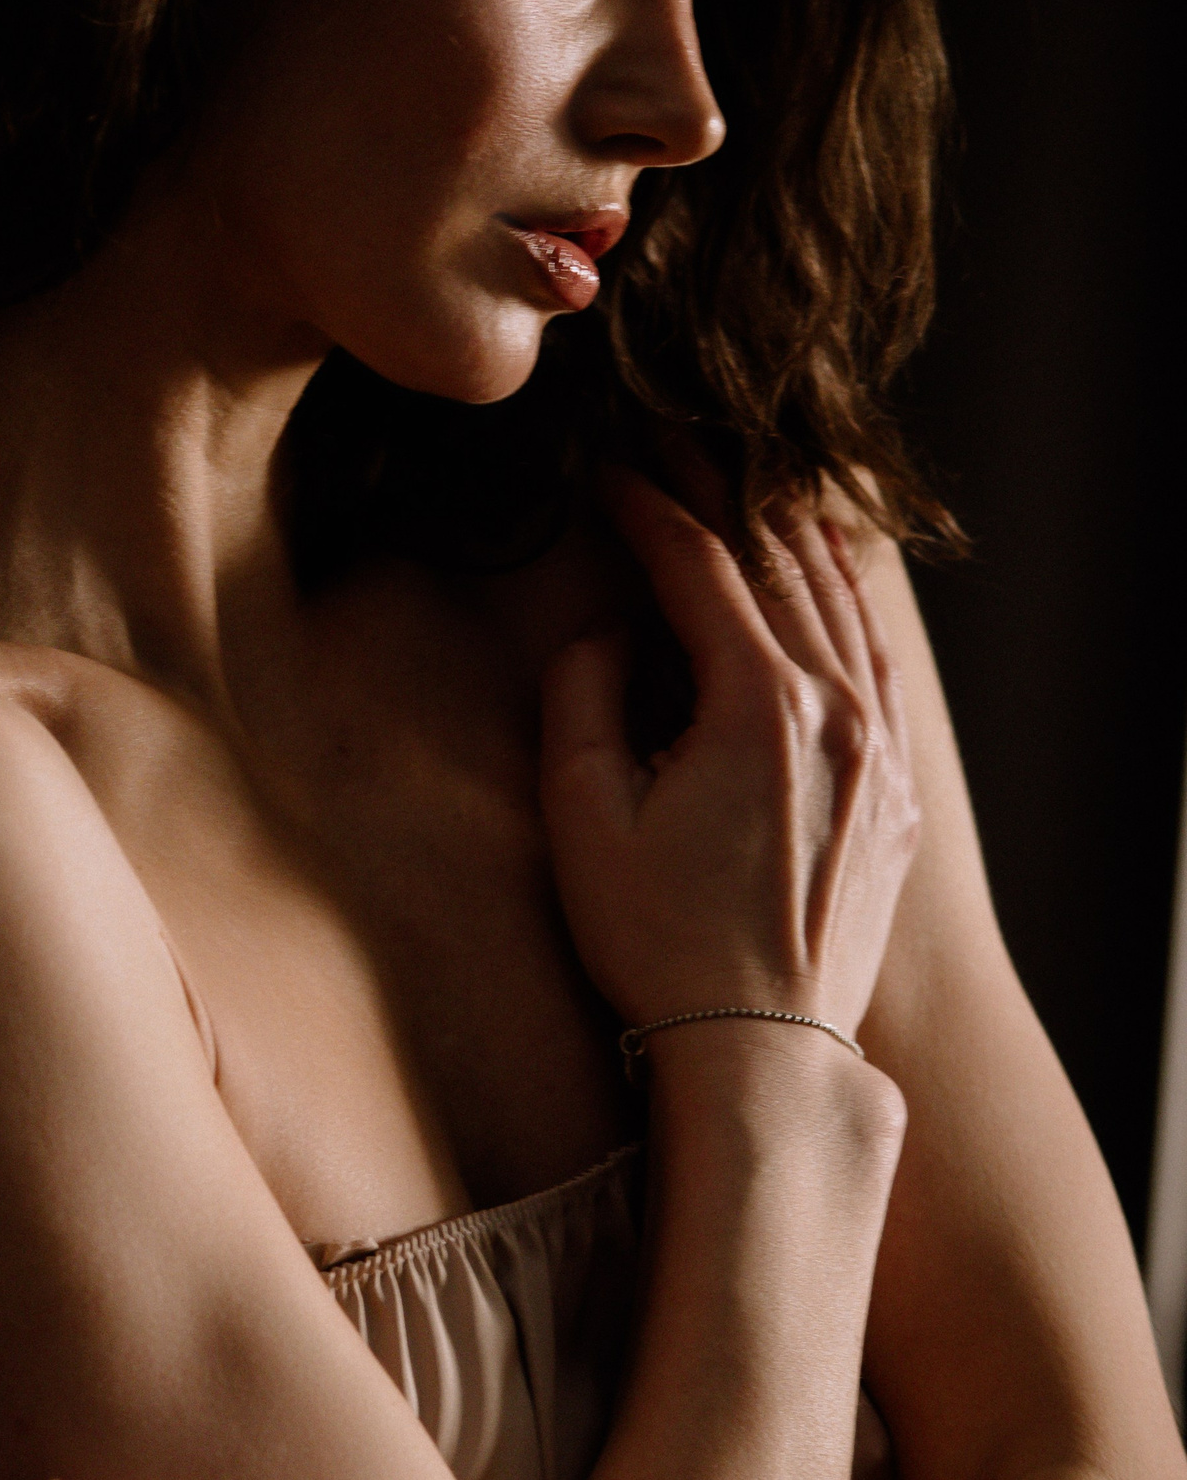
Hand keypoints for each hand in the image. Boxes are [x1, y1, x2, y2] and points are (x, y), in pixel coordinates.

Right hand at [540, 472, 919, 1039]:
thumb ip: (582, 701)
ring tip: (745, 475)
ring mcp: (881, 750)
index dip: (648, 509)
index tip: (607, 471)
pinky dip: (845, 602)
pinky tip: (822, 576)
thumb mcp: (585, 819)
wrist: (761, 1046)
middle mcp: (839, 712)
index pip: (701, 568)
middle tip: (674, 434)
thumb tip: (603, 634)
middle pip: (780, 562)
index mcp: (761, 707)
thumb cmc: (659, 943)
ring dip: (788, 530)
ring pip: (842, 602)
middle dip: (721, 488)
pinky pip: (877, 661)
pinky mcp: (897, 791)